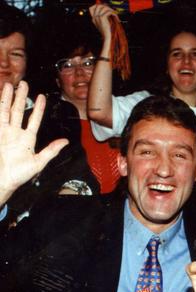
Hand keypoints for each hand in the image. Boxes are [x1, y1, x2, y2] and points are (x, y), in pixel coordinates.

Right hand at [0, 82, 67, 204]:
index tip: (41, 97)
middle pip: (18, 111)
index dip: (38, 108)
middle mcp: (15, 133)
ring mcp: (3, 133)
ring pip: (5, 111)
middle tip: (23, 83)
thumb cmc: (19, 175)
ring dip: (7, 98)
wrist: (1, 180)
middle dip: (20, 97)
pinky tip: (0, 97)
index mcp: (27, 139)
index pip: (34, 119)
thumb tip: (65, 141)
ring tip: (9, 85)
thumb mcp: (39, 162)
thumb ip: (51, 150)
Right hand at [89, 4, 116, 39]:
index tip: (105, 7)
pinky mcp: (102, 18)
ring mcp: (97, 17)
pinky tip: (116, 16)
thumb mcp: (104, 24)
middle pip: (98, 6)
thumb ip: (104, 17)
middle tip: (111, 10)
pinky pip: (108, 11)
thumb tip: (109, 10)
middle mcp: (95, 17)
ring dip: (110, 9)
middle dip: (106, 6)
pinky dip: (113, 13)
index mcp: (94, 19)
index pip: (91, 8)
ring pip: (103, 7)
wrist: (108, 38)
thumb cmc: (108, 32)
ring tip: (114, 14)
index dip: (97, 6)